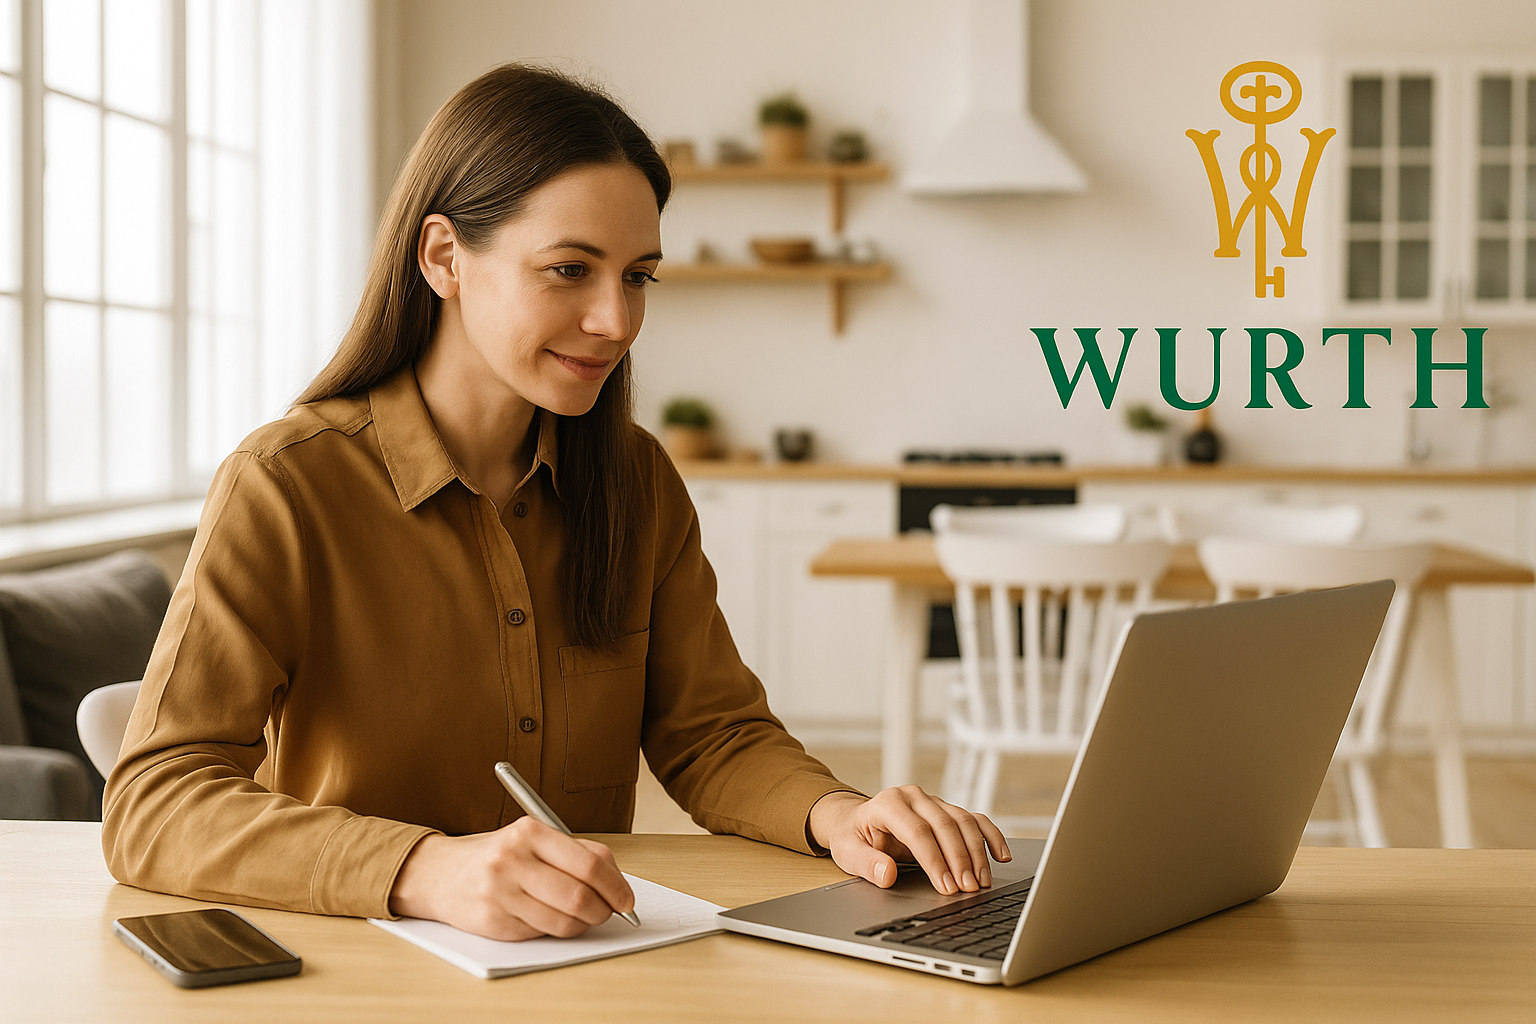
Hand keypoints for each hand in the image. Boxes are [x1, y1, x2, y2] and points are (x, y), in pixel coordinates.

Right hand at [388, 817, 635, 940]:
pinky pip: (541, 933)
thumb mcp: (533, 839)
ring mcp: (500, 893)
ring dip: (583, 924)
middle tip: (610, 912)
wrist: (439, 873)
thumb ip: (575, 852)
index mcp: (529, 832)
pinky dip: (556, 930)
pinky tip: (551, 918)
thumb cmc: (497, 855)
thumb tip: (617, 882)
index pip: (590, 864)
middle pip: (579, 896)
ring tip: (583, 916)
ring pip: (564, 922)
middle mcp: (513, 860)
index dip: (617, 887)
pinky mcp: (493, 922)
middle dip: (604, 910)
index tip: (627, 899)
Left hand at [806, 787, 1009, 894]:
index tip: (946, 887)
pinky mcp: (946, 809)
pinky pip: (974, 819)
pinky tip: (1001, 856)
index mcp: (889, 803)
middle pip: (945, 825)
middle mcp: (914, 796)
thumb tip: (887, 874)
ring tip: (982, 881)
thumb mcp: (847, 852)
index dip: (935, 860)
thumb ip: (866, 863)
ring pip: (963, 821)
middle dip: (960, 859)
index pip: (918, 831)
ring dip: (977, 852)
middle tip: (969, 889)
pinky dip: (990, 836)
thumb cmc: (852, 837)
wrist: (855, 821)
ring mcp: (932, 801)